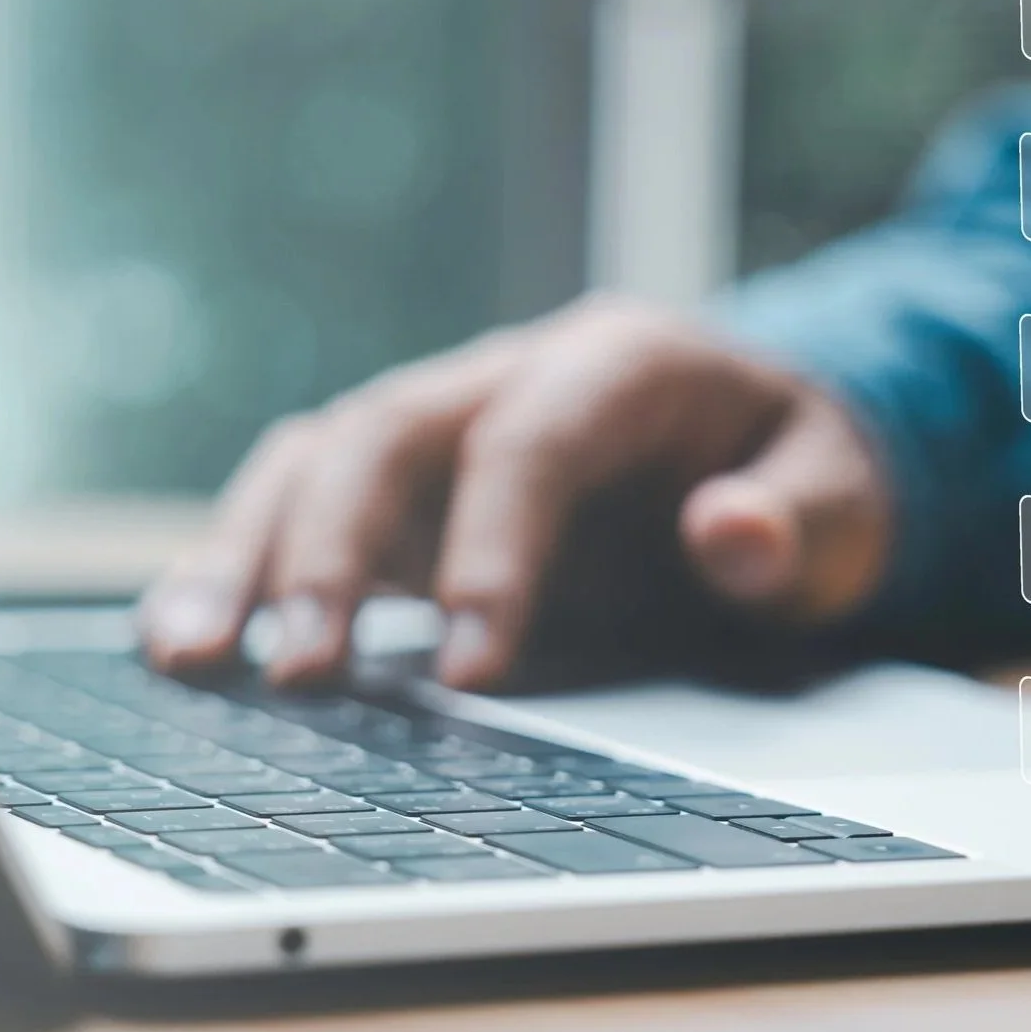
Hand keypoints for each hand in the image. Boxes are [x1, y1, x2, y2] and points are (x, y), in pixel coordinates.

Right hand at [137, 296, 891, 689]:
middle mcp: (510, 377)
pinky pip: (302, 509)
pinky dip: (240, 567)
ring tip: (190, 655)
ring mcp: (448, 432)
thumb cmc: (807, 473)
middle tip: (301, 670)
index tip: (477, 670)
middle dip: (335, 547)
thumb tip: (732, 533)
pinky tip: (185, 644)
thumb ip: (803, 518)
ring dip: (250, 553)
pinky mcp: (409, 495)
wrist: (770, 449)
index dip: (496, 546)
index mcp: (622, 361)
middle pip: (389, 432)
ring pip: (319, 461)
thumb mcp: (845, 499)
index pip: (532, 437)